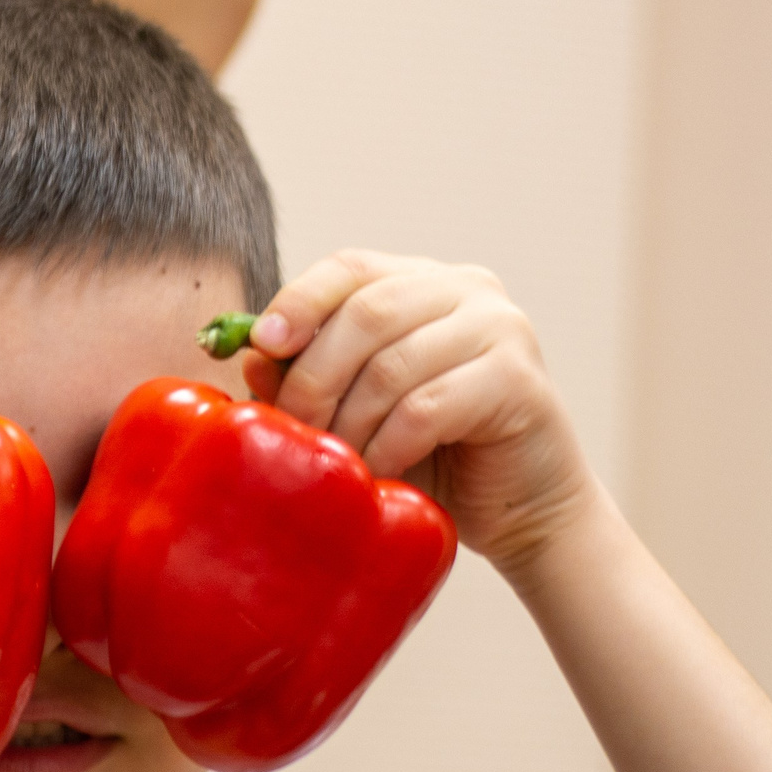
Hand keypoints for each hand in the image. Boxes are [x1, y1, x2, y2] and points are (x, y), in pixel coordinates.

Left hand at [241, 250, 595, 572]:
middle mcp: (466, 289)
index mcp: (421, 281)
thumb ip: (306, 375)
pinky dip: (389, 444)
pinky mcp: (518, 378)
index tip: (261, 343)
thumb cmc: (432, 452)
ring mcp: (500, 327)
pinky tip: (378, 472)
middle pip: (365, 313)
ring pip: (392, 364)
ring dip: (350, 421)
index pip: (349, 267)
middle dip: (315, 377)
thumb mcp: (356, 409)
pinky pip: (427, 406)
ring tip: (336, 460)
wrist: (520, 505)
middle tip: (296, 429)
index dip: (298, 301)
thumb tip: (251, 354)